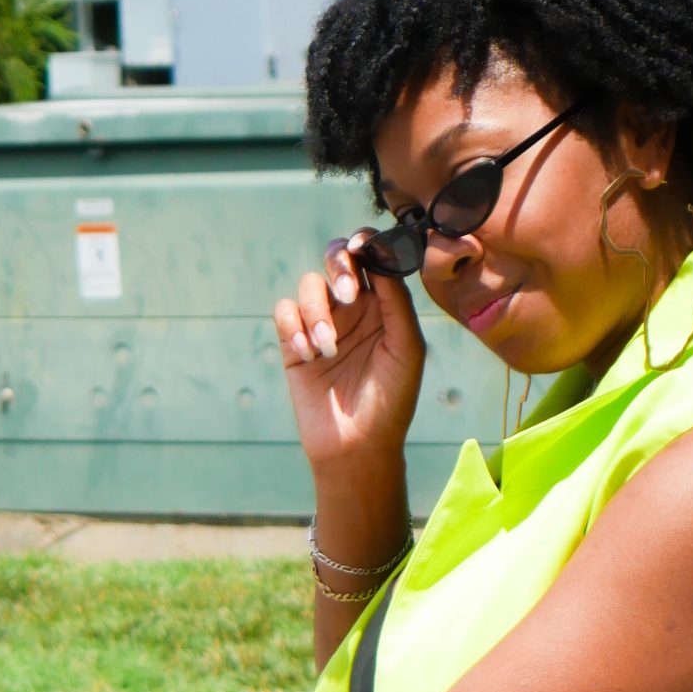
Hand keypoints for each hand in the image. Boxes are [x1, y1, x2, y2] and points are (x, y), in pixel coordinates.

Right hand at [272, 236, 425, 471]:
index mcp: (383, 305)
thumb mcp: (407, 350)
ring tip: (329, 348)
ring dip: (318, 310)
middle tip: (348, 293)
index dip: (365, 243)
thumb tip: (380, 260)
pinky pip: (285, 313)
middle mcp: (352, 309)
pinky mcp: (294, 344)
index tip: (362, 247)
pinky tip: (310, 353)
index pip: (371, 258)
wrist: (358, 448)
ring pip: (309, 284)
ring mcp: (322, 324)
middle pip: (336, 257)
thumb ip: (398, 302)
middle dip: (338, 265)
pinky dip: (294, 326)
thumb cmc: (391, 402)